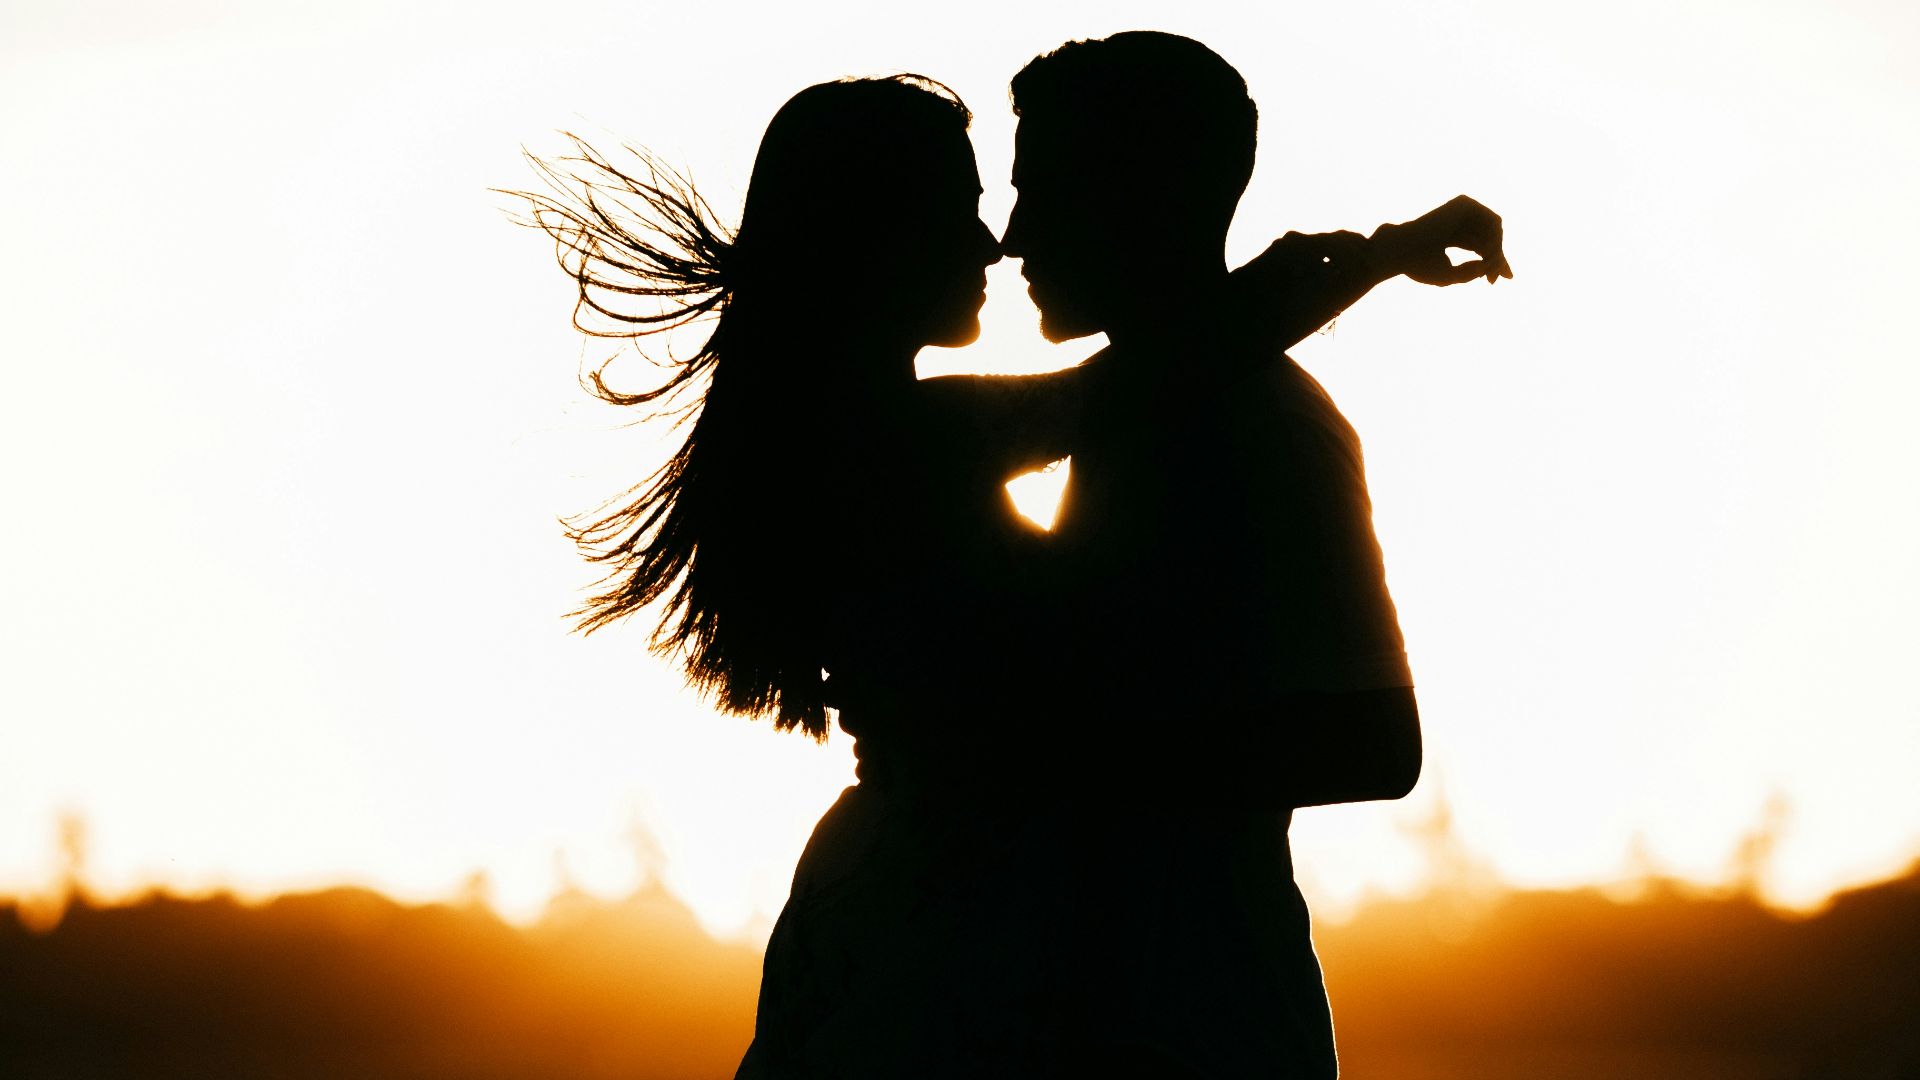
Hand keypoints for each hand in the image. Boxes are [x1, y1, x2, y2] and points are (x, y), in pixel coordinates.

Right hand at [1373, 195, 1512, 285]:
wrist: (1400, 250)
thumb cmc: (1418, 265)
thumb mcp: (1450, 275)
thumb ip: (1471, 271)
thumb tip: (1492, 266)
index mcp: (1450, 235)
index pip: (1478, 246)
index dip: (1490, 262)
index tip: (1496, 280)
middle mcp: (1457, 221)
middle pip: (1488, 239)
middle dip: (1496, 259)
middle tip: (1495, 279)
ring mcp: (1460, 211)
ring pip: (1494, 230)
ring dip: (1496, 251)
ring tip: (1486, 266)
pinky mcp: (1465, 203)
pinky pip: (1493, 221)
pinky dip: (1495, 239)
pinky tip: (1486, 252)